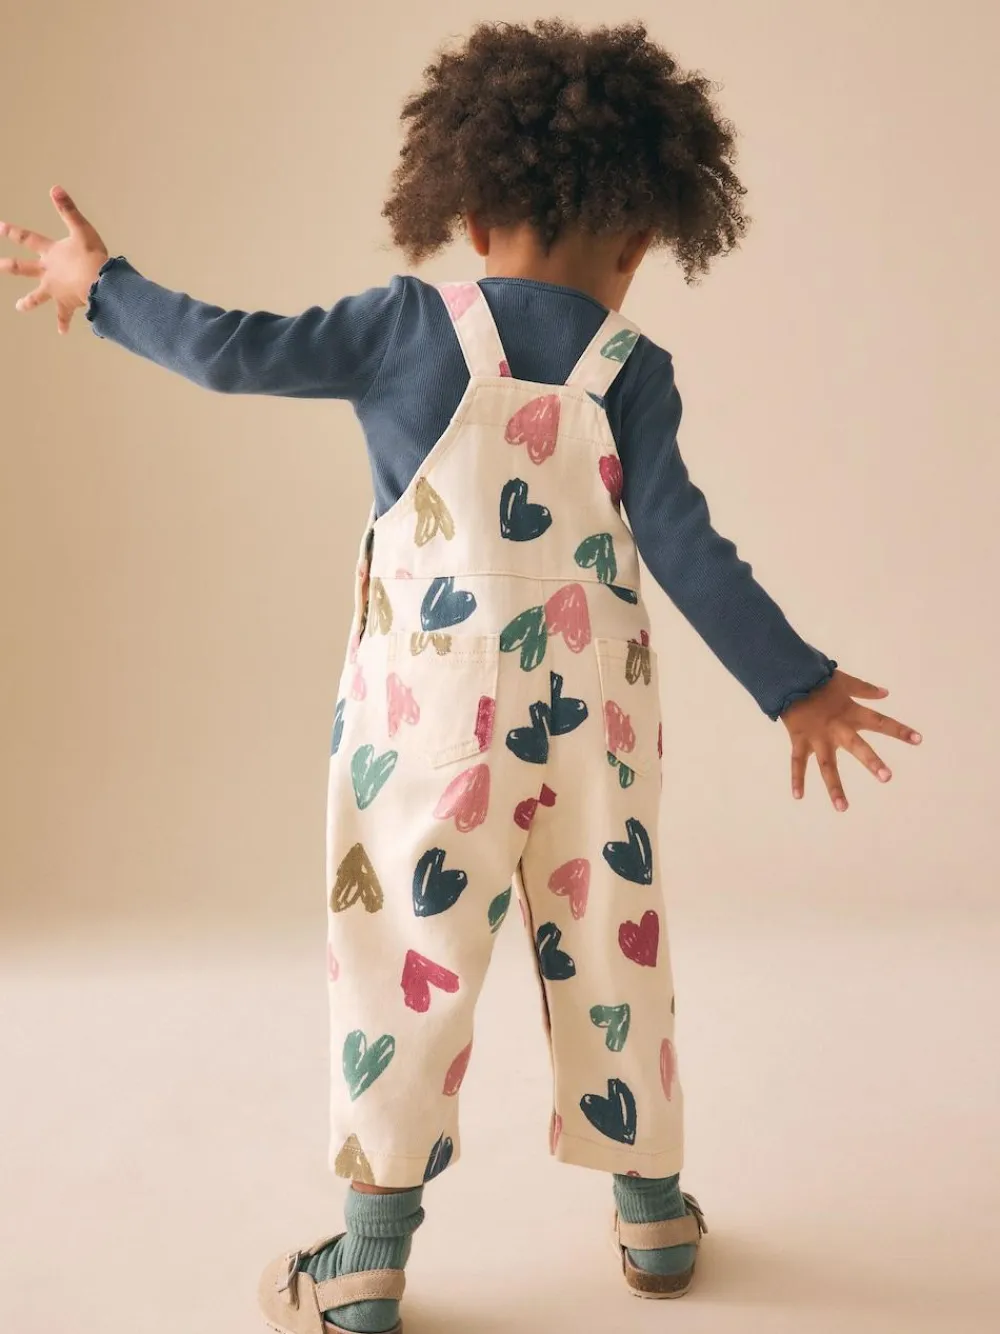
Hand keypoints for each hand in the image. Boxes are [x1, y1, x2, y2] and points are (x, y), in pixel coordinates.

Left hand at [0, 187, 108, 333]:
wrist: (99, 283)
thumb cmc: (92, 255)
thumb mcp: (81, 229)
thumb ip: (67, 209)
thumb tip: (55, 188)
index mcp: (50, 253)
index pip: (28, 239)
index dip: (13, 232)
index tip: (0, 228)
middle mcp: (48, 272)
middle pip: (24, 269)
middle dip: (10, 267)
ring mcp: (56, 290)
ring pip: (37, 297)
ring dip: (28, 302)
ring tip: (20, 307)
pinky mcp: (67, 303)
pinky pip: (64, 316)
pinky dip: (63, 323)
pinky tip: (61, 332)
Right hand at [782, 670, 921, 811]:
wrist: (789, 678)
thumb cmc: (819, 681)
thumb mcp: (845, 682)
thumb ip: (865, 690)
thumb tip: (886, 694)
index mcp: (851, 713)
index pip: (880, 722)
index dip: (899, 730)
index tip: (918, 740)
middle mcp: (837, 729)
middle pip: (856, 747)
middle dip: (871, 761)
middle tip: (887, 777)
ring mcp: (818, 738)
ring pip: (826, 765)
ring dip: (834, 787)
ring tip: (843, 807)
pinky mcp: (800, 741)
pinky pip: (797, 762)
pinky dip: (797, 779)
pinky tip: (798, 796)